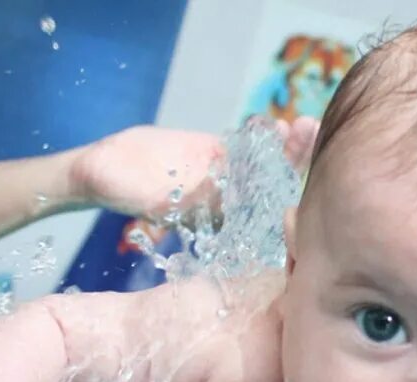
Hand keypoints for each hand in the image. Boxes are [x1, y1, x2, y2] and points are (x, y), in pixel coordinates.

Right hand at [69, 120, 319, 221]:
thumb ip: (173, 200)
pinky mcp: (218, 156)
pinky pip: (248, 147)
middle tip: (309, 138)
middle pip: (270, 186)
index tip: (301, 182)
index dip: (281, 199)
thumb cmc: (121, 190)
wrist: (107, 171)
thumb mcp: (148, 198)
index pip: (259, 213)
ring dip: (285, 147)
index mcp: (216, 221)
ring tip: (305, 125)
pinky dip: (263, 136)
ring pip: (264, 165)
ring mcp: (225, 178)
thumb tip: (189, 204)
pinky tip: (279, 125)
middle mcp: (227, 202)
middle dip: (292, 164)